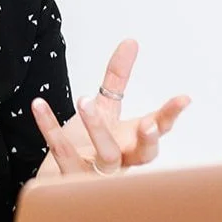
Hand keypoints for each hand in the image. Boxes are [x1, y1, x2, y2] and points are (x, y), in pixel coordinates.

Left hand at [31, 39, 190, 177]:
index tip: (183, 98)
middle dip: (148, 139)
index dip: (170, 116)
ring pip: (106, 154)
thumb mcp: (104, 109)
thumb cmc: (87, 147)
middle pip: (144, 155)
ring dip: (97, 127)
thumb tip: (131, 41)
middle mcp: (121, 161)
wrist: (58, 180)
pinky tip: (38, 105)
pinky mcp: (70, 178)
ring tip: (85, 100)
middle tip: (149, 124)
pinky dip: (49, 127)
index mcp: (131, 143)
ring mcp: (98, 174)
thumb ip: (117, 78)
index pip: (158, 130)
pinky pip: (62, 152)